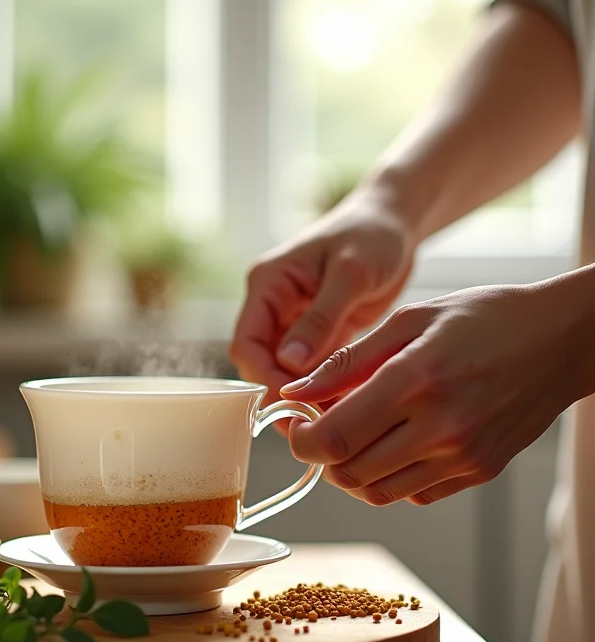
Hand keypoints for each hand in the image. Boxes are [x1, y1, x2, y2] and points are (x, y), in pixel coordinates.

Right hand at [230, 188, 416, 405]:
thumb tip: (290, 363)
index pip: (246, 342)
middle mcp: (274, 304)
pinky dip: (324, 386)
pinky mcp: (319, 331)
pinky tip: (344, 404)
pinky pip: (312, 367)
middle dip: (282, 392)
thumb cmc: (373, 234)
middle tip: (312, 422)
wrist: (395, 219)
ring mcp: (295, 320)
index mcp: (268, 283)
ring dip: (304, 394)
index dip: (263, 376)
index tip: (292, 401)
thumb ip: (321, 318)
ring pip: (286, 370)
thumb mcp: (351, 272)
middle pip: (261, 362)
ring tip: (331, 419)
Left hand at [280, 278, 589, 504]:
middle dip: (321, 455)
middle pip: (348, 473)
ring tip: (358, 432)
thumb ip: (346, 361)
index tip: (294, 424)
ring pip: (377, 492)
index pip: (335, 437)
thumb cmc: (482, 319)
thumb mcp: (408, 320)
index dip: (300, 439)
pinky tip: (395, 442)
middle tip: (322, 425)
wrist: (560, 340)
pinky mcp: (479, 472)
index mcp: (417, 380)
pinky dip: (389, 476)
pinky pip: (413, 494)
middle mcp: (442, 428)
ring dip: (351, 469)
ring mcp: (463, 457)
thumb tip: (296, 393)